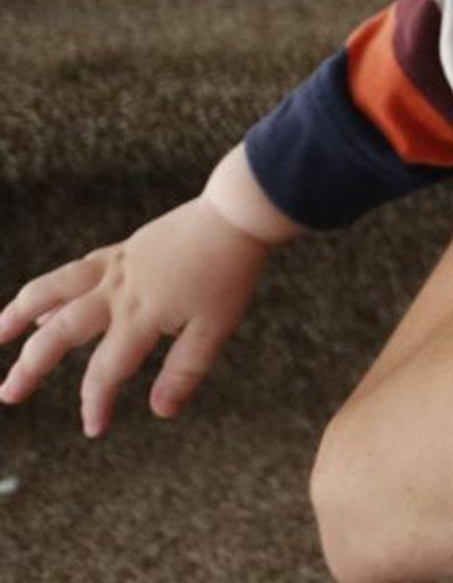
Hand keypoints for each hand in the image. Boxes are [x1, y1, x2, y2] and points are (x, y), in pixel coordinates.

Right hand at [0, 195, 273, 434]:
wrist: (236, 216)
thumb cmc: (230, 272)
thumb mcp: (216, 328)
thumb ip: (185, 371)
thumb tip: (159, 412)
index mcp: (141, 317)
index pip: (106, 371)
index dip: (96, 403)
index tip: (93, 428)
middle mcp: (117, 293)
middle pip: (61, 333)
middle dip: (32, 367)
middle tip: (9, 394)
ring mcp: (115, 269)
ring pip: (52, 291)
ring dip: (19, 314)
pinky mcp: (121, 252)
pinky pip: (74, 272)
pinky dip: (51, 290)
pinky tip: (40, 305)